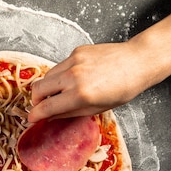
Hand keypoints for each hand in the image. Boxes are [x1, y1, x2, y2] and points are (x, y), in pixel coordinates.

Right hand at [28, 42, 146, 121]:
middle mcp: (73, 76)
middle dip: (36, 100)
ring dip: (47, 87)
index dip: (35, 115)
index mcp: (80, 95)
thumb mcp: (96, 109)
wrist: (138, 61)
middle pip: (38, 88)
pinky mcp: (76, 52)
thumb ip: (69, 113)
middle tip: (42, 105)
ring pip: (46, 76)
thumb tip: (50, 116)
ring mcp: (73, 62)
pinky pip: (59, 66)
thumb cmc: (123, 88)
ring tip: (58, 93)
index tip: (32, 118)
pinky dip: (60, 75)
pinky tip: (73, 78)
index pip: (46, 106)